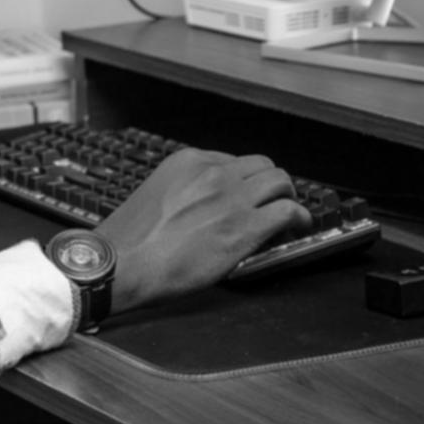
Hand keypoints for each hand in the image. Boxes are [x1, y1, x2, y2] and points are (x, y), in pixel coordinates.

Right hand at [96, 148, 312, 312]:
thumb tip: (203, 207)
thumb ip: (183, 192)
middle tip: (273, 202)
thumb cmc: (130, 240)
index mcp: (187, 161)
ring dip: (288, 196)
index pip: (232, 161)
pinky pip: (288, 211)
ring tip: (290, 214)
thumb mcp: (156, 196)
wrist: (123, 262)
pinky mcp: (245, 227)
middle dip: (271, 184)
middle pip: (262, 166)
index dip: (244, 181)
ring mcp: (231, 198)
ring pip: (280, 181)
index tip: (247, 196)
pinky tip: (299, 227)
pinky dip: (300, 217)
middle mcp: (213, 172)